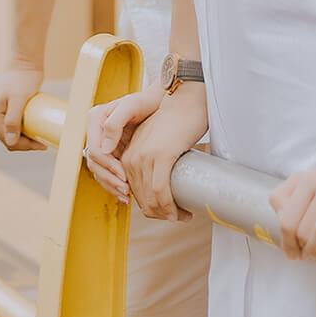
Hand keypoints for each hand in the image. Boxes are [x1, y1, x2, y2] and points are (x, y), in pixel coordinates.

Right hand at [0, 60, 45, 149]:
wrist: (26, 60)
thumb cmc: (23, 77)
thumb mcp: (19, 99)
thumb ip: (13, 120)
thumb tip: (10, 142)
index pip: (6, 138)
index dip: (24, 145)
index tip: (41, 144)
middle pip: (7, 137)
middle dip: (24, 143)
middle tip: (43, 143)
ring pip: (10, 132)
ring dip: (24, 138)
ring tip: (40, 138)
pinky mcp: (6, 108)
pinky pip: (13, 125)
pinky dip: (23, 130)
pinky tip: (34, 130)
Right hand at [85, 80, 163, 201]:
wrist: (159, 103)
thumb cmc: (146, 101)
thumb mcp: (132, 105)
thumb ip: (115, 122)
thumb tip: (105, 149)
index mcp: (96, 119)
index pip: (95, 150)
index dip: (108, 165)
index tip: (124, 175)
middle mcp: (96, 132)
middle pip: (95, 164)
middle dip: (109, 179)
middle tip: (126, 189)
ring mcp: (102, 143)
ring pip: (99, 171)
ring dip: (111, 185)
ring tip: (127, 195)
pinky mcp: (111, 153)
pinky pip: (107, 173)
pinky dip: (114, 184)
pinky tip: (127, 194)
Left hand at [122, 84, 208, 220]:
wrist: (186, 99)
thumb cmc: (176, 120)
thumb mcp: (155, 139)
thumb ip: (148, 157)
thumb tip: (155, 184)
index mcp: (129, 154)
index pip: (134, 192)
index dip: (150, 208)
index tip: (168, 213)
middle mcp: (132, 157)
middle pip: (142, 199)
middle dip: (160, 215)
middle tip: (178, 217)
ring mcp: (145, 156)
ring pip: (151, 199)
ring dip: (167, 214)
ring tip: (183, 216)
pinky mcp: (161, 155)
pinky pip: (160, 191)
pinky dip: (170, 206)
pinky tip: (181, 211)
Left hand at [269, 139, 315, 261]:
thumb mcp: (306, 180)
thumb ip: (285, 196)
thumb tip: (281, 221)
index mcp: (307, 180)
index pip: (287, 220)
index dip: (286, 242)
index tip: (291, 250)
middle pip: (303, 229)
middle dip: (301, 248)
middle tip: (305, 256)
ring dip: (315, 249)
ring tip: (315, 255)